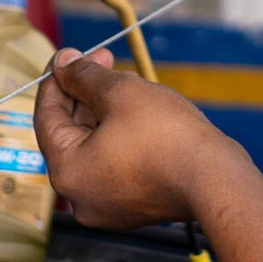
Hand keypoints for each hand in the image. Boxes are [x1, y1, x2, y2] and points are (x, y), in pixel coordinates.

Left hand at [34, 48, 235, 228]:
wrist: (215, 179)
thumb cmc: (167, 137)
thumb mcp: (119, 92)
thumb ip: (84, 76)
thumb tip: (64, 64)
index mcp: (67, 171)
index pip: (46, 117)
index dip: (57, 79)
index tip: (70, 55)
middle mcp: (80, 196)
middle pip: (70, 133)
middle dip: (85, 93)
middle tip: (103, 60)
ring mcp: (108, 206)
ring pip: (94, 147)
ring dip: (104, 112)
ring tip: (128, 83)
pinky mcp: (133, 205)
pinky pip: (114, 163)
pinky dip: (120, 136)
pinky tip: (140, 113)